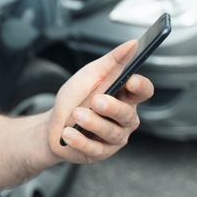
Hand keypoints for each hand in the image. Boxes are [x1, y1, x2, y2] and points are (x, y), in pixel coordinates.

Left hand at [47, 40, 153, 162]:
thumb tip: (133, 43)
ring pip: (111, 133)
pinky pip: (95, 149)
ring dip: (92, 123)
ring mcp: (114, 138)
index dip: (141, 86)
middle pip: (127, 114)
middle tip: (95, 100)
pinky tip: (68, 133)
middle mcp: (124, 118)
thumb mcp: (91, 74)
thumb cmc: (75, 98)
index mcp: (125, 96)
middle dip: (111, 107)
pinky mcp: (101, 153)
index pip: (143, 91)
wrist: (53, 125)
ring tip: (76, 115)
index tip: (131, 80)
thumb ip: (113, 60)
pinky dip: (80, 140)